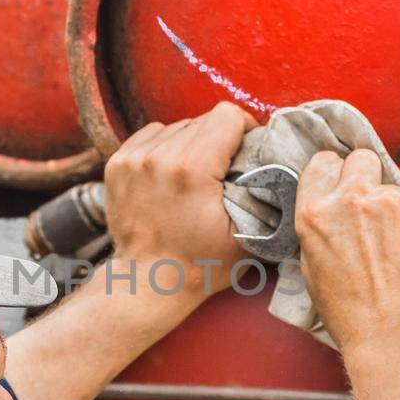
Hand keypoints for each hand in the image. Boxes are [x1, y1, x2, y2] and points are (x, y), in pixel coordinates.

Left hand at [104, 102, 255, 305]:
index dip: (245, 128)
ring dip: (192, 143)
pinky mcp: (117, 163)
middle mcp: (158, 157)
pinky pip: (152, 135)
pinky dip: (166, 147)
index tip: (247, 148)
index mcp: (191, 170)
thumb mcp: (247, 236)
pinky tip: (172, 172)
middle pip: (203, 119)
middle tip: (224, 169)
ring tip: (196, 174)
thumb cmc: (199, 265)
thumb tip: (281, 164)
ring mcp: (133, 159)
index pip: (227, 116)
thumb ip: (266, 195)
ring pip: (177, 126)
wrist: (146, 283)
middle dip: (220, 139)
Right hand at [293, 149, 399, 354]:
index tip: (342, 180)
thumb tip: (332, 217)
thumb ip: (322, 231)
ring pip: (396, 191)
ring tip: (397, 251)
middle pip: (363, 160)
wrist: (394, 334)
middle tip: (373, 209)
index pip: (323, 164)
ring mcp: (393, 204)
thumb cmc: (353, 315)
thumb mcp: (313, 270)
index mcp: (317, 215)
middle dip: (368, 177)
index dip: (335, 172)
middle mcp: (353, 201)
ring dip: (397, 212)